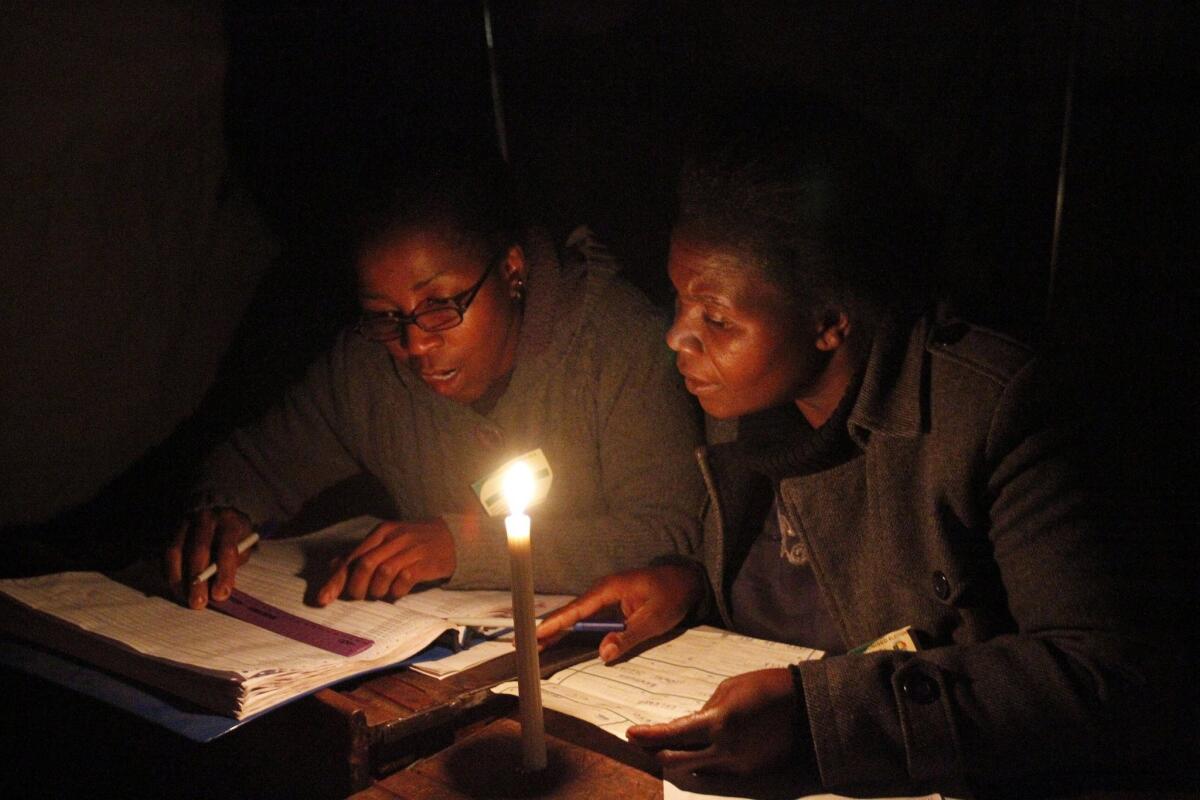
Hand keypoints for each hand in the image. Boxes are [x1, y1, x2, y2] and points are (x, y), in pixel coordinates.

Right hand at [164, 507, 254, 608]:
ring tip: (184, 598)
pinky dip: (168, 571)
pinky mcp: (171, 529)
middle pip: (198, 551)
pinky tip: (175, 586)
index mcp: (230, 522)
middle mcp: (206, 518)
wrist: (216, 505)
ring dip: (178, 578)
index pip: (227, 549)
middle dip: (197, 580)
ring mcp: (186, 522)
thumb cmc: (233, 532)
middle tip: (198, 603)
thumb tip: (219, 589)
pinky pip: (164, 552)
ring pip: (176, 551)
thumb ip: (234, 562)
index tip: (220, 595)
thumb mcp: (243, 543)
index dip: (223, 574)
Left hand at [316, 519, 455, 604]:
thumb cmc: (414, 543)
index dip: (337, 580)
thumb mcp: (387, 542)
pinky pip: (405, 579)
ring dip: (377, 590)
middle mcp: (395, 538)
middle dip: (356, 587)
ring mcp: (412, 549)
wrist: (452, 538)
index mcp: (382, 531)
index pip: (353, 557)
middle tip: (358, 597)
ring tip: (380, 594)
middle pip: (365, 564)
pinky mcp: (426, 562)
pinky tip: (397, 592)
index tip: (323, 599)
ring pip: (384, 572)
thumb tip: (334, 566)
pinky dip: (396, 590)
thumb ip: (362, 553)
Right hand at [535, 564, 703, 661]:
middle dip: (547, 628)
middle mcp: (602, 591)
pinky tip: (560, 640)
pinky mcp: (611, 605)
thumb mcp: (655, 619)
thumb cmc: (673, 595)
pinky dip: (571, 629)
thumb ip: (629, 635)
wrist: (687, 580)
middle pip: (570, 612)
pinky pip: (586, 618)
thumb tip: (603, 653)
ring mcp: (606, 597)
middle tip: (523, 644)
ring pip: (576, 616)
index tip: (534, 635)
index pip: (576, 609)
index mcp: (609, 589)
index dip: (555, 624)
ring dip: (557, 630)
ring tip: (535, 646)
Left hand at [627, 668, 799, 774]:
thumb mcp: (729, 687)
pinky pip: (716, 771)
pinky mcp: (749, 773)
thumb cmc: (767, 687)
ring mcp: (738, 766)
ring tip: (664, 749)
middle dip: (655, 753)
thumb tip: (691, 724)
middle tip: (641, 744)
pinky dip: (702, 763)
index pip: (672, 735)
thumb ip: (706, 709)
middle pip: (678, 760)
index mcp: (718, 723)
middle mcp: (724, 750)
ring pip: (696, 770)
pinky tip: (695, 753)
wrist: (807, 708)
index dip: (648, 736)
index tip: (630, 734)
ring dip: (677, 760)